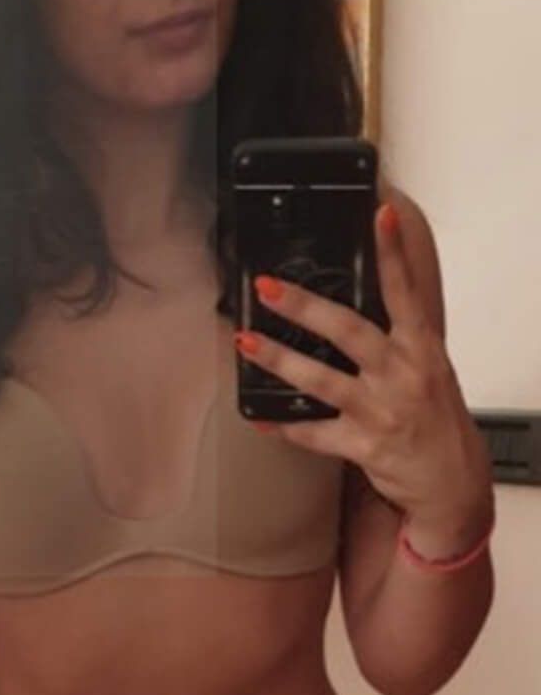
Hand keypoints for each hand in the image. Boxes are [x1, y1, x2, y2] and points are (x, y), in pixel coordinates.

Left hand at [234, 202, 493, 553]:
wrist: (450, 479)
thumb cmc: (433, 419)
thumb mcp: (427, 369)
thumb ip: (395, 341)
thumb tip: (350, 314)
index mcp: (422, 348)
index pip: (406, 291)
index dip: (392, 253)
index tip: (379, 214)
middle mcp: (402, 374)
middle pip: (349, 330)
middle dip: (305, 306)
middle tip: (268, 288)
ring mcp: (381, 411)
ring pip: (321, 380)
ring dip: (279, 360)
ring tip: (245, 342)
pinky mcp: (363, 446)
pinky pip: (313, 434)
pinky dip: (283, 426)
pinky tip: (257, 417)